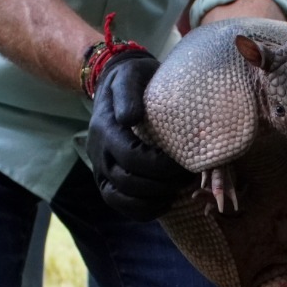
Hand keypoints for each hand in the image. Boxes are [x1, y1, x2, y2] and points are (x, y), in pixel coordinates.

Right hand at [87, 50, 194, 220]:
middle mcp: (99, 154)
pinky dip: (142, 210)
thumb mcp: (130, 76)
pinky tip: (164, 203)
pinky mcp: (107, 180)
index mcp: (105, 130)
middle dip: (161, 185)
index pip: (131, 158)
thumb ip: (129, 93)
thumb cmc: (131, 79)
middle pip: (128, 182)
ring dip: (151, 201)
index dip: (160, 167)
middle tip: (188, 179)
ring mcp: (101, 169)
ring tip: (176, 193)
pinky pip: (120, 204)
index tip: (185, 164)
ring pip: (120, 199)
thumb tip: (131, 117)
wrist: (116, 85)